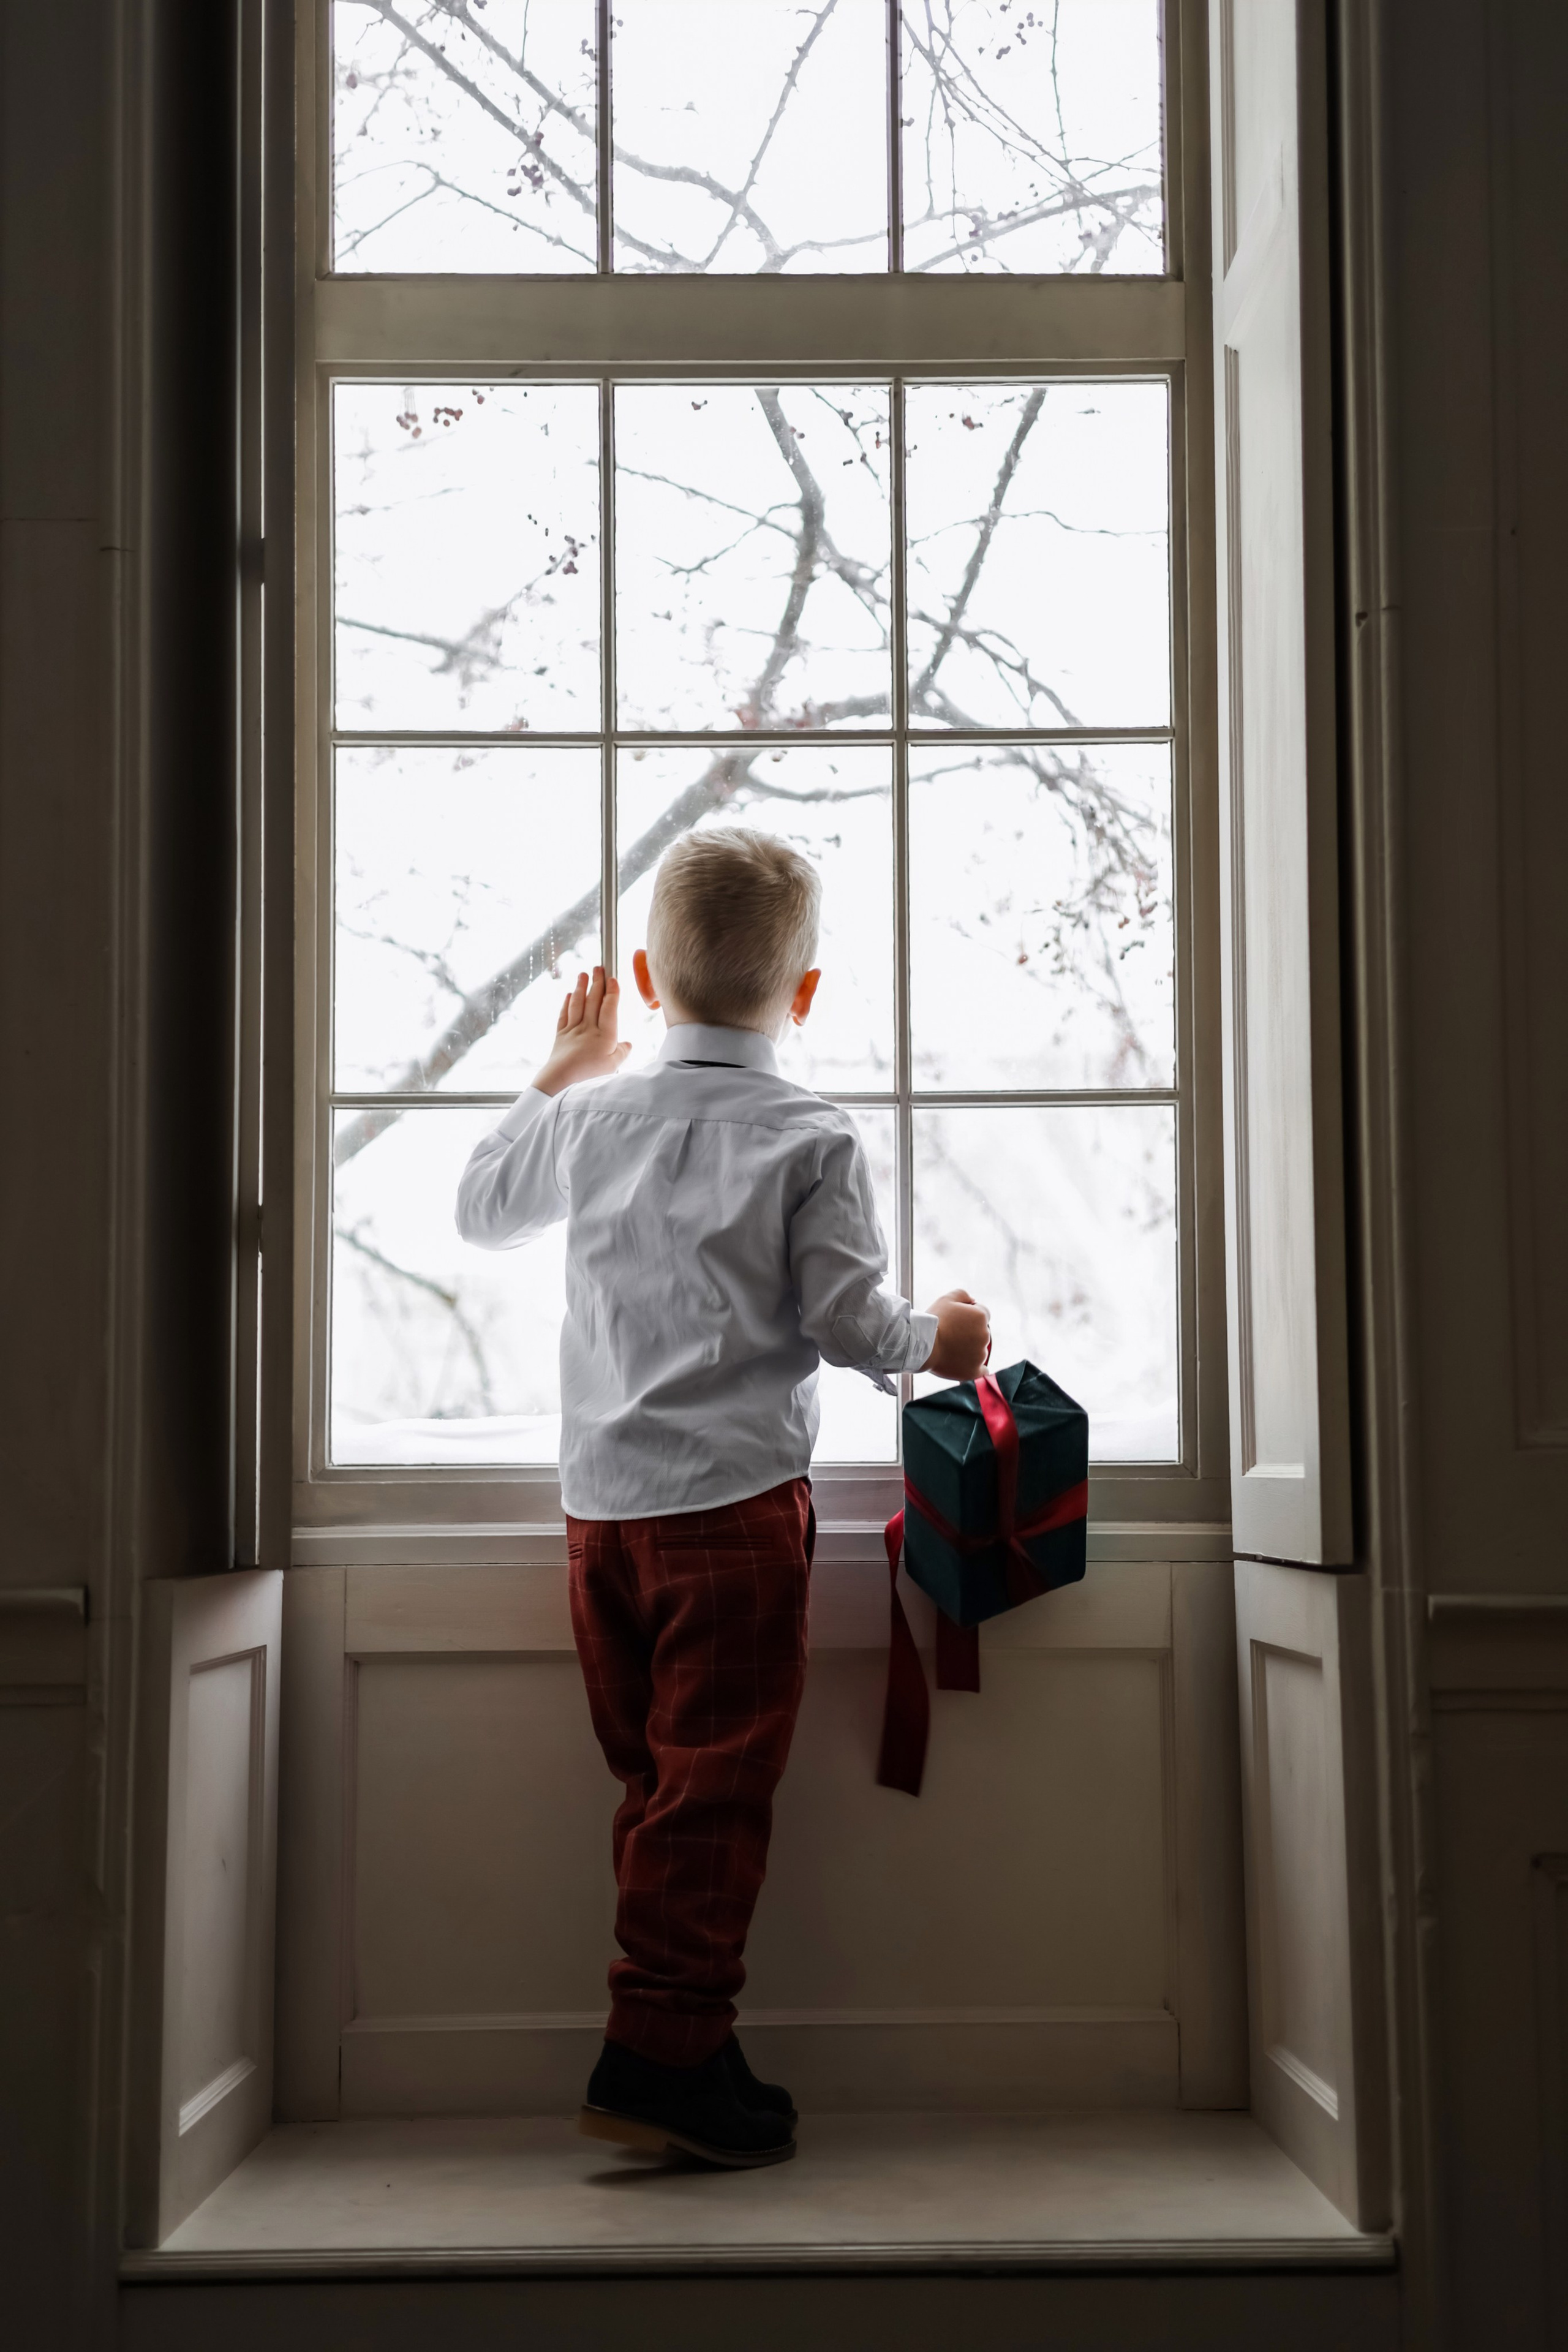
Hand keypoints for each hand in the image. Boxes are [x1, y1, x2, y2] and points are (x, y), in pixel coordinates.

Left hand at [531, 967, 630, 1097]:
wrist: (560, 1081)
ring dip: (580, 987)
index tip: (612, 979)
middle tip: (598, 967)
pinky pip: (564, 1015)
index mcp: (604, 1035)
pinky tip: (568, 995)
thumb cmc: (589, 1076)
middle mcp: (588, 1028)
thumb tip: (628, 1044)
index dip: (612, 992)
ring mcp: (572, 1031)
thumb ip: (621, 1053)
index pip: (609, 1008)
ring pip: (577, 1004)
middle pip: (593, 1000)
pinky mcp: (560, 1036)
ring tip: (582, 974)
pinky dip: (566, 1004)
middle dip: (596, 982)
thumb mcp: (612, 1067)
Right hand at [923, 1289, 991, 1380]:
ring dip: (969, 1349)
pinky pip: (981, 1371)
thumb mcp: (946, 1298)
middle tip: (951, 1335)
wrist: (921, 1345)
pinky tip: (967, 1365)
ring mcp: (980, 1354)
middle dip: (970, 1332)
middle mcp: (985, 1335)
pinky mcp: (973, 1371)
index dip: (969, 1316)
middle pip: (980, 1332)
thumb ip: (963, 1294)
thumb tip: (973, 1300)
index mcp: (981, 1316)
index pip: (982, 1313)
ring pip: (979, 1350)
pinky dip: (976, 1368)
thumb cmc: (933, 1321)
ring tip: (950, 1349)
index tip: (956, 1321)